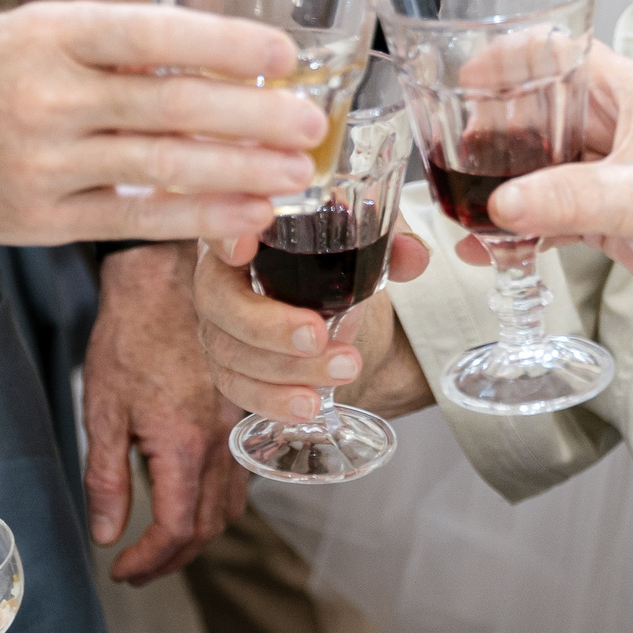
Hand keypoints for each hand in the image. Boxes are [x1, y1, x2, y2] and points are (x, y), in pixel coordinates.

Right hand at [0, 1, 327, 244]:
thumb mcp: (21, 29)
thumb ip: (103, 48)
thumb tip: (208, 57)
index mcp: (43, 33)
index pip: (151, 33)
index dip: (225, 43)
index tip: (286, 51)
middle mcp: (42, 97)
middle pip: (169, 107)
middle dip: (253, 117)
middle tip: (314, 122)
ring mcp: (36, 164)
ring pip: (159, 169)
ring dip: (239, 173)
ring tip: (299, 174)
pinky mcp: (31, 220)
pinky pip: (129, 220)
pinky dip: (193, 218)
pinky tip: (242, 215)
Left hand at [83, 245, 252, 583]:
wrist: (173, 278)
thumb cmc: (132, 334)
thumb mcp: (104, 409)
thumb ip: (106, 477)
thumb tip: (106, 533)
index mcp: (184, 445)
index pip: (177, 529)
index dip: (149, 561)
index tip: (122, 570)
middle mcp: (221, 442)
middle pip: (210, 527)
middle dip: (173, 558)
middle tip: (137, 567)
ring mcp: (238, 427)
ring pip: (231, 504)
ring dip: (198, 533)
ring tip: (160, 540)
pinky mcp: (243, 411)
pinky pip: (240, 474)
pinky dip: (216, 500)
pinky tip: (189, 495)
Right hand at [194, 227, 435, 421]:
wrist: (335, 311)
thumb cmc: (335, 260)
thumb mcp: (365, 239)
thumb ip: (389, 240)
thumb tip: (413, 257)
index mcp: (245, 229)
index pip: (219, 227)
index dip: (225, 237)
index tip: (246, 248)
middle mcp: (220, 276)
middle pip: (218, 301)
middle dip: (268, 325)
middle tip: (318, 336)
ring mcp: (219, 326)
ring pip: (231, 352)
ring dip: (287, 370)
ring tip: (344, 369)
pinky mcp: (230, 367)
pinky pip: (239, 388)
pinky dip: (274, 400)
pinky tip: (308, 406)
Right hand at [472, 46, 632, 342]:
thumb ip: (569, 199)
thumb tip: (502, 204)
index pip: (560, 53)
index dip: (509, 58)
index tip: (464, 78)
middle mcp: (620, 125)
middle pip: (539, 108)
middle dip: (493, 127)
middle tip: (452, 148)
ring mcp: (612, 170)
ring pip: (540, 162)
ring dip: (503, 182)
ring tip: (461, 202)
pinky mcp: (609, 212)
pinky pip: (550, 209)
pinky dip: (520, 225)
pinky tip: (489, 246)